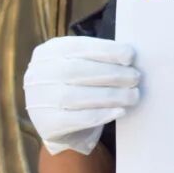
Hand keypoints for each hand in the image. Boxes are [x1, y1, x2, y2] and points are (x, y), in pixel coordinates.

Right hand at [23, 36, 139, 155]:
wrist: (57, 121)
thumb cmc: (75, 85)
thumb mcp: (78, 64)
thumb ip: (97, 58)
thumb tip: (129, 56)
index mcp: (48, 53)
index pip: (77, 47)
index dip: (106, 50)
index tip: (130, 56)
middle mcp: (38, 75)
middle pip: (77, 71)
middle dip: (112, 73)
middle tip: (135, 77)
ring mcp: (39, 101)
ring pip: (77, 96)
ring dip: (111, 95)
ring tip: (133, 95)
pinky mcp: (48, 125)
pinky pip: (78, 119)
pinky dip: (102, 114)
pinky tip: (120, 111)